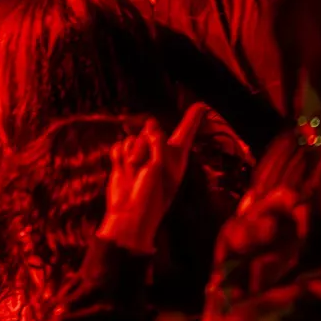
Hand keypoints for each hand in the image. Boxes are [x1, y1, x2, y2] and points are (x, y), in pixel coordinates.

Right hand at [99, 104, 209, 253]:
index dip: (193, 118)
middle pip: (152, 130)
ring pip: (134, 138)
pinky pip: (120, 146)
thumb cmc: (152, 195)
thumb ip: (157, 141)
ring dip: (133, 152)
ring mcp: (142, 157)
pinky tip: (123, 168)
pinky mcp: (125, 161)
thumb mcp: (160, 166)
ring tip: (134, 172)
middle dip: (146, 142)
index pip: (186, 132)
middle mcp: (160, 155)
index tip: (201, 105)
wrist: (129, 215)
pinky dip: (119, 155)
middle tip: (146, 167)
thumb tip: (150, 123)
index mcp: (177, 157)